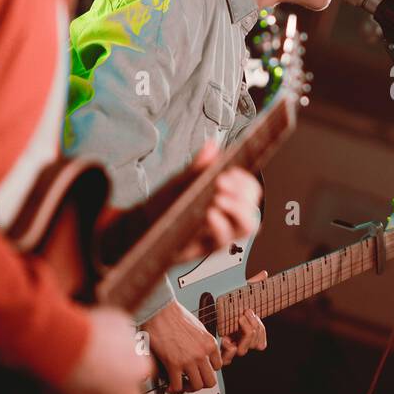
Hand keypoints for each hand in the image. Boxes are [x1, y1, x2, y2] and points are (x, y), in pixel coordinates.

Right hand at [53, 307, 153, 393]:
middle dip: (123, 392)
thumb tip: (128, 337)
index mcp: (141, 368)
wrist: (62, 346)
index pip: (145, 373)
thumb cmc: (90, 330)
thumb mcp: (119, 321)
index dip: (132, 368)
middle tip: (107, 383)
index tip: (122, 365)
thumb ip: (128, 335)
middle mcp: (129, 392)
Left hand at [94, 141, 261, 267]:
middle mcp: (227, 222)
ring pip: (246, 226)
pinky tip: (209, 213)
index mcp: (226, 203)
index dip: (246, 182)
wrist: (140, 227)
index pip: (251, 192)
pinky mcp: (205, 248)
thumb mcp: (181, 183)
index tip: (229, 172)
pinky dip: (219, 225)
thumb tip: (212, 145)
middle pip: (253, 209)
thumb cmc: (163, 207)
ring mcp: (218, 236)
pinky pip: (223, 240)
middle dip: (243, 194)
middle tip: (222, 182)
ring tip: (218, 199)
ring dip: (237, 209)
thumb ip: (199, 168)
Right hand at [143, 299, 219, 393]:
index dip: (208, 371)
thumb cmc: (175, 315)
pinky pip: (178, 385)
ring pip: (197, 386)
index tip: (201, 371)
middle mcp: (202, 353)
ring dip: (189, 388)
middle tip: (193, 382)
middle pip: (210, 381)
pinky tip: (171, 385)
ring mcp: (189, 360)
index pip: (218, 366)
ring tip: (182, 384)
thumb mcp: (198, 328)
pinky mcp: (174, 364)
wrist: (161, 311)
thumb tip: (198, 353)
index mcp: (209, 343)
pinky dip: (174, 389)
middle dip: (201, 384)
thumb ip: (201, 342)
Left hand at [221, 270, 267, 364]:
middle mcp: (238, 341)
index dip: (260, 329)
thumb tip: (264, 274)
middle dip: (253, 328)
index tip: (251, 313)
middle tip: (244, 314)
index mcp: (244, 331)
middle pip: (256, 344)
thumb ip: (251, 285)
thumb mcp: (236, 293)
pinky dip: (229, 348)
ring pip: (244, 351)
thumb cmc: (218, 303)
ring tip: (236, 322)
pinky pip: (228, 358)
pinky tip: (225, 338)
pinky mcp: (217, 353)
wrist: (198, 307)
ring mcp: (228, 348)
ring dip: (243, 337)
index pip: (261, 339)